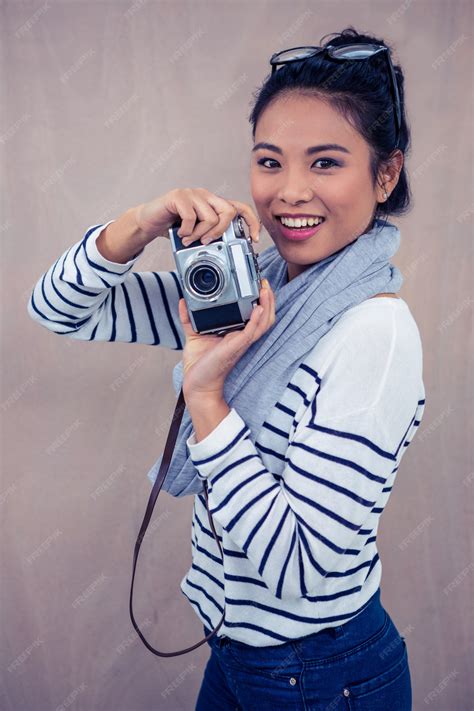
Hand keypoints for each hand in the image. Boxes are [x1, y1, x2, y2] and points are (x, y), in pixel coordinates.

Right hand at [135, 188, 260, 244]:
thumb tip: (229, 248)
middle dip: (220, 232)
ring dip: (200, 234)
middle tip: (207, 241)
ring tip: (189, 239)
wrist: (148, 221)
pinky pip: (191, 217)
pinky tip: (180, 233)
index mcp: (214, 203)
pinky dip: (187, 231)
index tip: (254, 239)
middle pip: (229, 211)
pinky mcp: (178, 196)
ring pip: (210, 217)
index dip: (251, 222)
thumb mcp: (197, 232)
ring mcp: (192, 194)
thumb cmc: (174, 227)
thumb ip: (212, 234)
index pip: (240, 207)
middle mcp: (206, 195)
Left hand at [180, 278, 275, 401]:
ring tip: (266, 291)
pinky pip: (251, 332)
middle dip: (269, 300)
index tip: (258, 284)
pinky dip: (256, 320)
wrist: (197, 384)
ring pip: (263, 323)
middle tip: (265, 283)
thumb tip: (183, 301)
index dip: (260, 301)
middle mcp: (242, 337)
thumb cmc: (199, 364)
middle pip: (264, 317)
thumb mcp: (193, 334)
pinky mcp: (235, 347)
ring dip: (267, 306)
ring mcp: (240, 342)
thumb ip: (189, 318)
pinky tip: (258, 308)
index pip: (255, 315)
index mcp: (236, 333)